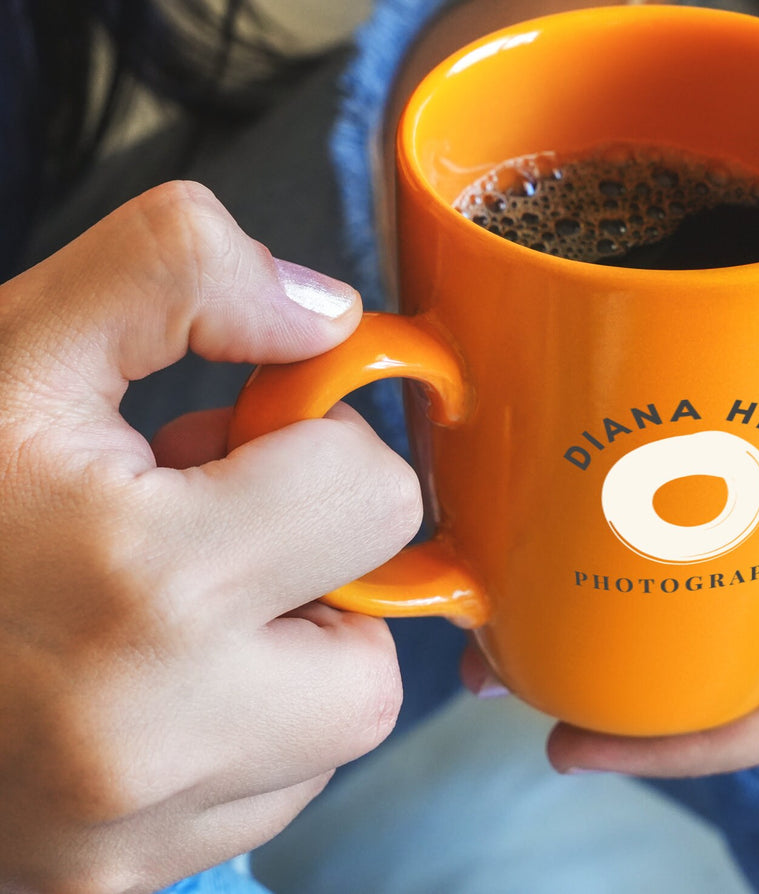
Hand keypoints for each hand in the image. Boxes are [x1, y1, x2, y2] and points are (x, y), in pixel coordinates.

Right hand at [0, 182, 421, 892]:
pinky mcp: (105, 885)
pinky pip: (262, 801)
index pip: (375, 499)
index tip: (239, 441)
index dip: (318, 444)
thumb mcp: (19, 342)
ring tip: (167, 600)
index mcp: (140, 585)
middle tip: (216, 524)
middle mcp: (145, 738)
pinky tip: (145, 675)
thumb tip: (332, 316)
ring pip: (328, 736)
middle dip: (321, 571)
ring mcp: (122, 836)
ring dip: (286, 654)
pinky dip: (240, 734)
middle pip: (375, 653)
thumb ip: (180, 273)